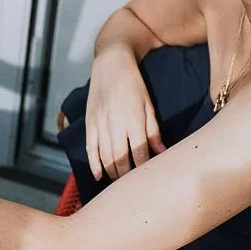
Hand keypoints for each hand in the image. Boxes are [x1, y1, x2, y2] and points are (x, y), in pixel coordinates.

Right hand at [84, 47, 164, 180]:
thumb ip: (153, 130)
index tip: (147, 178)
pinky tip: (98, 175)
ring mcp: (100, 124)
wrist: (110, 63)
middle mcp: (115, 124)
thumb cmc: (134, 83)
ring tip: (119, 182)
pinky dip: (93, 164)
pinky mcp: (89, 122)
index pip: (140, 152)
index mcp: (134, 120)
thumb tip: (161, 151)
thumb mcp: (148, 104)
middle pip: (121, 159)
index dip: (143, 168)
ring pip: (105, 157)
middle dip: (127, 175)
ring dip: (112, 172)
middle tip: (133, 185)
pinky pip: (90, 148)